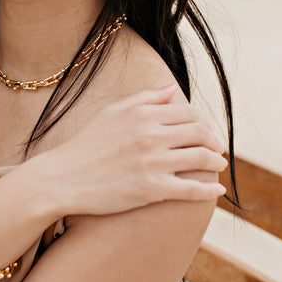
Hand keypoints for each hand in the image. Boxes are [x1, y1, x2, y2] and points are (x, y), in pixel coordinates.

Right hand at [40, 84, 226, 215]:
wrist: (63, 178)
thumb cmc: (86, 144)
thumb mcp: (111, 111)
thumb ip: (144, 98)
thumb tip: (172, 89)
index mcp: (142, 114)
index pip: (188, 113)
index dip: (202, 121)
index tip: (204, 130)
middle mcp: (150, 135)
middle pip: (200, 133)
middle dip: (214, 140)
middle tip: (217, 148)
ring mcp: (152, 163)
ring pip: (201, 159)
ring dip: (216, 162)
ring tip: (218, 165)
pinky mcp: (151, 189)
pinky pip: (191, 189)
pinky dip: (208, 190)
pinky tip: (216, 192)